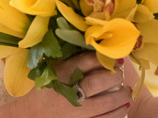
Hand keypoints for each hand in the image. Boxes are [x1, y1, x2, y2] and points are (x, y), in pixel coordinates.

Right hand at [8, 52, 130, 117]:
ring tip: (127, 91)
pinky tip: (123, 108)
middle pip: (96, 83)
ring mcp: (74, 112)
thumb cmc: (45, 90)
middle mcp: (67, 93)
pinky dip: (117, 114)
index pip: (84, 62)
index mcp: (59, 74)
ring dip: (120, 97)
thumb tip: (97, 46)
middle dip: (114, 76)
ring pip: (104, 104)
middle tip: (121, 73)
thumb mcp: (52, 70)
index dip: (103, 58)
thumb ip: (71, 58)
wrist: (30, 115)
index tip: (115, 57)